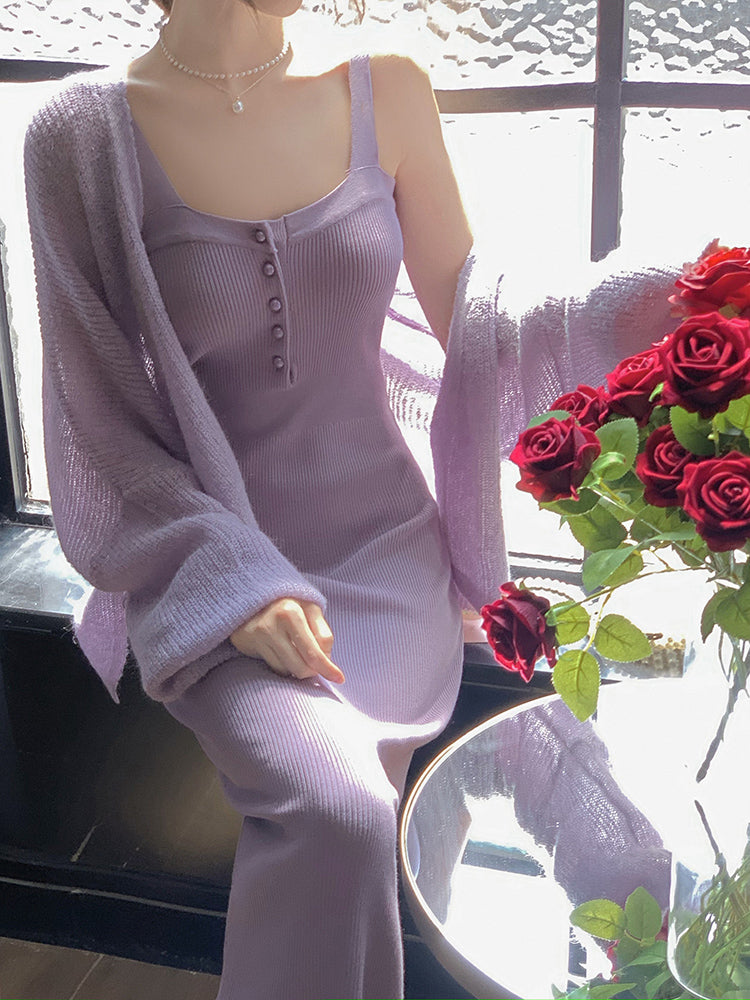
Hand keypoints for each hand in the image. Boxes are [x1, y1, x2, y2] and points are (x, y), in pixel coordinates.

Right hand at [229, 597, 343, 683]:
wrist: (255, 596)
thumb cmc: (289, 604)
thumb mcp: (310, 609)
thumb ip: (322, 633)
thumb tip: (327, 660)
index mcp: (292, 613)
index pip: (315, 651)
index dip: (328, 667)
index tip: (339, 678)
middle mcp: (274, 625)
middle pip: (303, 666)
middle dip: (313, 671)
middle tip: (317, 667)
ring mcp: (260, 636)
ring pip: (289, 670)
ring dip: (299, 669)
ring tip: (299, 654)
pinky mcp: (250, 644)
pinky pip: (275, 668)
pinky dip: (285, 666)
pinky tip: (286, 654)